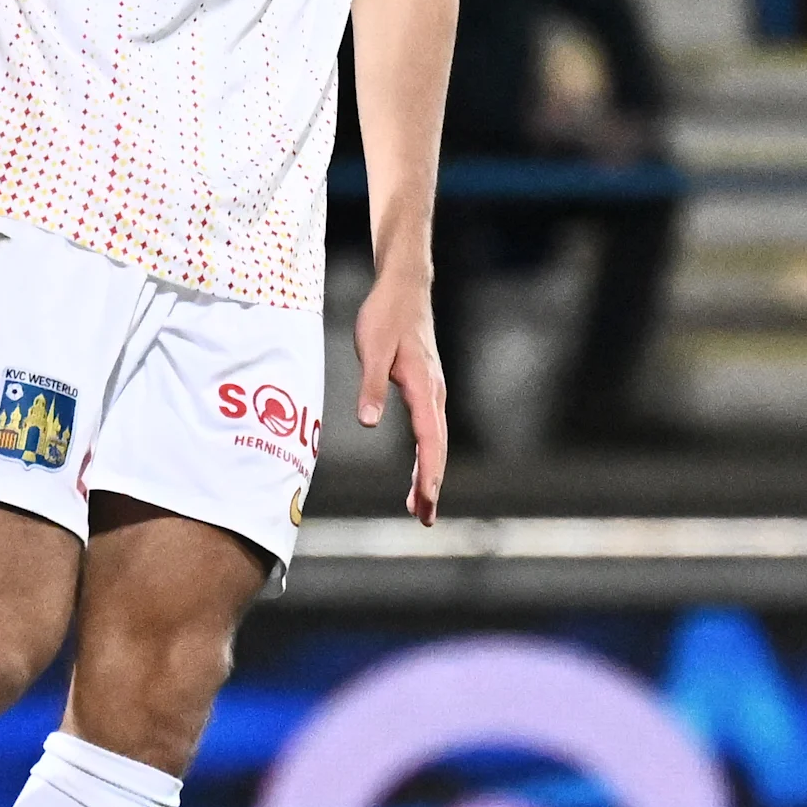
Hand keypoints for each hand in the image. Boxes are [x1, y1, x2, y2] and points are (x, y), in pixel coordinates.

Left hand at [353, 268, 448, 524]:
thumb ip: (370, 387)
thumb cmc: (385, 316)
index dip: (429, 473)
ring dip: (430, 473)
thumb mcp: (370, 349)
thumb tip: (369, 423)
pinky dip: (428, 453)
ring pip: (436, 439)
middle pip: (437, 446)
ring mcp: (433, 390)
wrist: (405, 288)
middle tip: (425, 518)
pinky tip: (421, 469)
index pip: (430, 439)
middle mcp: (434, 392)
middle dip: (432, 484)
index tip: (427, 501)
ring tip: (421, 506)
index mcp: (423, 386)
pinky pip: (431, 428)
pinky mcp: (426, 387)